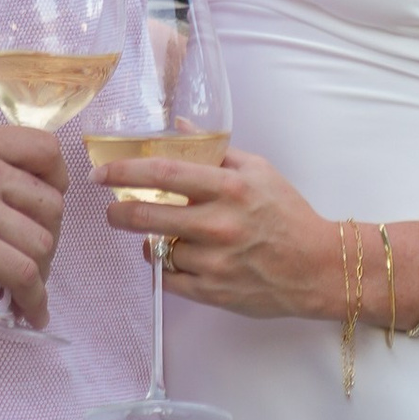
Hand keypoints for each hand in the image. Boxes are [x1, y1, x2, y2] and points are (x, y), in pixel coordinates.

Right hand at [0, 123, 68, 327]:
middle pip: (50, 202)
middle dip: (49, 237)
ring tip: (26, 290)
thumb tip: (15, 192)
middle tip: (33, 260)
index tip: (46, 210)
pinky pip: (25, 274)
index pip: (45, 148)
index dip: (57, 183)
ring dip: (42, 272)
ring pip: (42, 241)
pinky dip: (35, 299)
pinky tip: (29, 312)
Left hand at [96, 141, 337, 322]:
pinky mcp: (213, 292)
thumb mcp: (258, 170)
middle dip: (119, 212)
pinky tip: (176, 257)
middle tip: (112, 209)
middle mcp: (218, 225)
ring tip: (161, 234)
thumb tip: (176, 127)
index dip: (126, 172)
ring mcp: (214, 262)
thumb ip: (215, 150)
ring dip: (151, 241)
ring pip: (158, 250)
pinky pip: (170, 279)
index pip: (164, 175)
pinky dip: (166, 267)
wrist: (316, 267)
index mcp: (229, 188)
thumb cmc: (287, 214)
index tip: (101, 174)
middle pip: (148, 216)